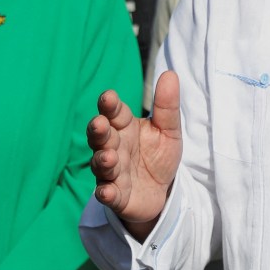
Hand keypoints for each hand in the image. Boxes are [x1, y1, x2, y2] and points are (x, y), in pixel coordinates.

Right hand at [87, 71, 181, 238]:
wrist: (162, 191)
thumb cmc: (159, 155)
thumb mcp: (169, 130)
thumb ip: (167, 105)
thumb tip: (171, 73)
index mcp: (124, 127)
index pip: (114, 112)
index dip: (110, 105)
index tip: (108, 97)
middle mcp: (113, 146)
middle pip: (101, 136)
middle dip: (98, 130)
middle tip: (100, 123)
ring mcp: (112, 172)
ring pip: (101, 164)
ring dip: (102, 160)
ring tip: (108, 157)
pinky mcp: (116, 195)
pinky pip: (107, 193)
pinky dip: (105, 193)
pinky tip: (106, 192)